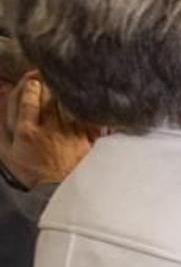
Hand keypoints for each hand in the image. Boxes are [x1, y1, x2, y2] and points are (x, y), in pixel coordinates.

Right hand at [1, 72, 92, 186]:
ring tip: (62, 84)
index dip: (29, 87)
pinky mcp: (86, 139)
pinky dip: (80, 107)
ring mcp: (69, 134)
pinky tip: (80, 101)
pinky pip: (83, 116)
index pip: (27, 101)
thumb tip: (1, 97)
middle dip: (47, 84)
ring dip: (63, 92)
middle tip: (46, 75)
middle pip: (48, 98)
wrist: (59, 191)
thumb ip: (2, 124)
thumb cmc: (32, 171)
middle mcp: (48, 130)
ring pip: (65, 104)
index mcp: (27, 132)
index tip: (32, 79)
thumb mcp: (8, 152)